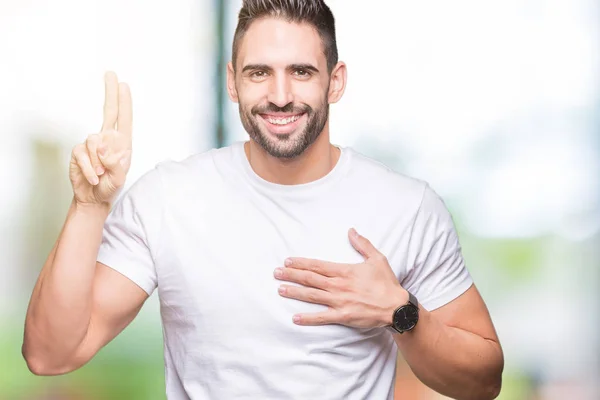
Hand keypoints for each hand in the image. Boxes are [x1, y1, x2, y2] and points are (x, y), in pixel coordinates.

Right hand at [69, 71, 132, 206]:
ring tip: (101, 175)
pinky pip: (82, 155)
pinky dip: (88, 169)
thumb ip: (114, 162)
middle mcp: (107, 139)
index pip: (124, 119)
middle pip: (108, 111)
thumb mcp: (118, 178)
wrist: (93, 199)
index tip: (124, 85)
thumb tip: (104, 144)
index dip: (124, 102)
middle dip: (110, 92)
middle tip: (111, 74)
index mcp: (122, 144)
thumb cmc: (110, 187)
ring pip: (93, 142)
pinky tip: (93, 177)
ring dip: (98, 163)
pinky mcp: (79, 152)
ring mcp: (92, 144)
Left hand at [274, 228, 407, 327]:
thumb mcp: (377, 258)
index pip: (317, 265)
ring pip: (311, 296)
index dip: (301, 263)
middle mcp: (338, 286)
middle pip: (310, 279)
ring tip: (280, 289)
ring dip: (294, 292)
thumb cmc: (386, 283)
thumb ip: (362, 244)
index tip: (288, 261)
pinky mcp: (342, 316)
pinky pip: (321, 317)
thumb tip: (351, 230)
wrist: (396, 307)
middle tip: (276, 273)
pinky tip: (294, 318)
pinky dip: (307, 318)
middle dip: (291, 275)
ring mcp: (339, 302)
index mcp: (344, 271)